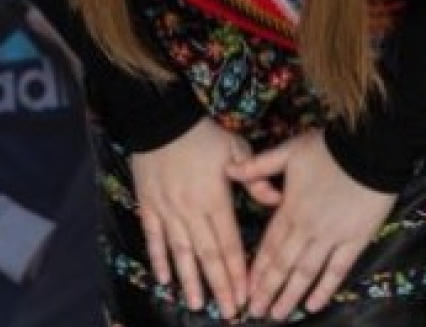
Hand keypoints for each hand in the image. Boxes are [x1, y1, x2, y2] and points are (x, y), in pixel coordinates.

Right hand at [125, 119, 254, 317]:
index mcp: (215, 199)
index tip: (245, 295)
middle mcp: (191, 211)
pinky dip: (159, 259)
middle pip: (207, 255)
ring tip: (198, 304)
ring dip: (190, 280)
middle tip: (227, 312)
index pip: (229, 244)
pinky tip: (166, 279)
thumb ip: (256, 178)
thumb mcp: (236, 148)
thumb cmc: (202, 133)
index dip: (237, 272)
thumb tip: (277, 200)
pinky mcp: (148, 206)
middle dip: (219, 285)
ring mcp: (167, 210)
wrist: (161, 118)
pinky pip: (153, 238)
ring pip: (180, 252)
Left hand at [227, 130, 391, 320]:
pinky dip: (325, 289)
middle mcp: (307, 228)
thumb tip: (228, 171)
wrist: (369, 149)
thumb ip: (258, 166)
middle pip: (284, 265)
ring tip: (278, 314)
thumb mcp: (288, 150)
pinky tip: (313, 304)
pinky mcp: (355, 240)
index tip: (245, 289)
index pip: (269, 246)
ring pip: (307, 273)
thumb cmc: (328, 148)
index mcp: (289, 209)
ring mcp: (332, 237)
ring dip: (290, 295)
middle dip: (268, 290)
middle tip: (256, 311)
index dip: (256, 269)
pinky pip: (337, 270)